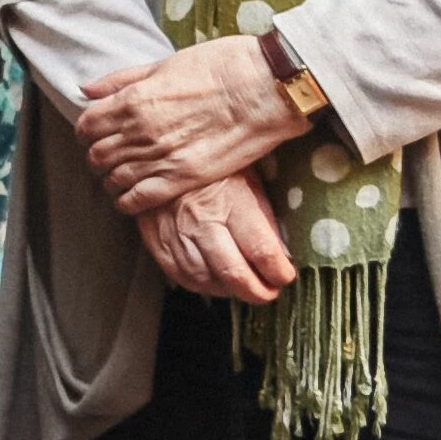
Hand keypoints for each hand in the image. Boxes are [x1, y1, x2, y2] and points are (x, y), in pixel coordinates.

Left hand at [78, 35, 303, 216]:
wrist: (266, 87)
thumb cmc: (220, 67)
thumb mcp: (164, 64)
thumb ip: (122, 80)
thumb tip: (86, 89)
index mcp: (132, 100)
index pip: (88, 125)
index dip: (86, 132)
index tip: (94, 133)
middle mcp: (140, 131)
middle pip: (98, 154)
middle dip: (96, 156)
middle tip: (105, 157)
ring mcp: (161, 156)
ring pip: (115, 178)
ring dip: (111, 179)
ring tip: (118, 178)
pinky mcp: (185, 177)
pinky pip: (141, 198)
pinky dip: (128, 202)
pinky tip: (129, 199)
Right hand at [140, 170, 298, 303]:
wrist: (162, 147)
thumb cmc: (216, 162)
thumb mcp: (250, 176)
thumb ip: (265, 217)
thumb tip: (282, 254)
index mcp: (231, 200)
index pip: (262, 251)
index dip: (279, 272)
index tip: (285, 275)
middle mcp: (201, 219)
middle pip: (234, 273)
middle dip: (258, 292)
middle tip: (269, 292)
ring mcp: (174, 230)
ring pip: (205, 279)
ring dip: (229, 291)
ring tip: (242, 287)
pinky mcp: (155, 237)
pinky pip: (178, 274)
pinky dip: (200, 285)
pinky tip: (214, 281)